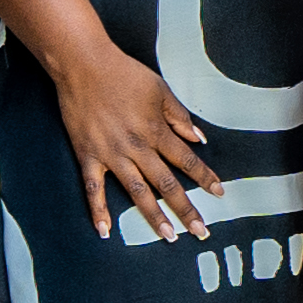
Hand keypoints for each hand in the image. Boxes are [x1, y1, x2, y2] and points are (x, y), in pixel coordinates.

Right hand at [51, 41, 216, 238]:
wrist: (84, 65)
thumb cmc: (124, 73)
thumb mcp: (160, 89)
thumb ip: (179, 116)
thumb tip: (199, 138)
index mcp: (156, 130)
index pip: (186, 159)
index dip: (204, 177)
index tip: (219, 193)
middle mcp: (137, 147)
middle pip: (167, 183)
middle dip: (186, 208)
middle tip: (201, 231)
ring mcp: (111, 154)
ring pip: (137, 191)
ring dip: (153, 216)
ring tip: (168, 236)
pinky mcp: (87, 156)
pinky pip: (93, 189)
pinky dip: (98, 211)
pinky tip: (105, 231)